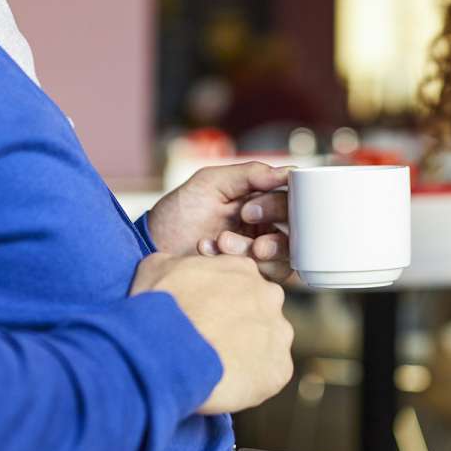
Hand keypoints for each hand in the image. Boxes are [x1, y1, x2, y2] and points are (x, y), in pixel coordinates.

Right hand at [130, 253, 293, 413]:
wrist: (167, 349)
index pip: (239, 284)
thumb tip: (175, 267)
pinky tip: (226, 382)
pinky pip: (268, 376)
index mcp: (244, 269)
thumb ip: (176, 263)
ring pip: (266, 345)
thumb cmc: (161, 308)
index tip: (203, 317)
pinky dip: (250, 382)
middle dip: (238, 327)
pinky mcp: (279, 368)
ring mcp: (278, 332)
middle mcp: (270, 296)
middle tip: (210, 343)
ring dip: (247, 355)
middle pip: (258, 312)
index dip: (218, 303)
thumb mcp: (156, 268)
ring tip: (216, 366)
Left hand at [146, 161, 291, 281]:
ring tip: (220, 243)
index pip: (292, 200)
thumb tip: (289, 171)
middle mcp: (266, 229)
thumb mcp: (210, 183)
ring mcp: (261, 256)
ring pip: (285, 256)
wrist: (152, 251)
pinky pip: (269, 277)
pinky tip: (212, 255)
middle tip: (243, 222)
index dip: (279, 204)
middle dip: (272, 227)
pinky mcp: (252, 279)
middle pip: (298, 229)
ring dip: (253, 250)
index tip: (250, 208)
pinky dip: (242, 266)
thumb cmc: (178, 214)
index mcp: (261, 202)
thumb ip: (249, 174)